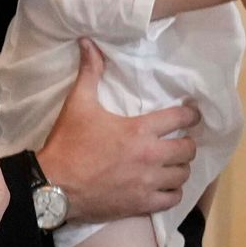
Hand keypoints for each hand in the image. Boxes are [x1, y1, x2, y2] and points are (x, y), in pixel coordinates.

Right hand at [38, 47, 199, 223]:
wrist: (53, 186)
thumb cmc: (68, 144)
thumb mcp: (78, 104)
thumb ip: (90, 73)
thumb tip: (88, 42)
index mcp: (139, 130)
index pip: (181, 118)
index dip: (191, 115)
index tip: (192, 115)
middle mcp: (150, 156)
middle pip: (188, 149)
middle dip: (187, 143)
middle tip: (179, 141)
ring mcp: (147, 183)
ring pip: (183, 175)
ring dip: (180, 168)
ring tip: (172, 165)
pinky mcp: (141, 204)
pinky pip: (172, 199)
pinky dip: (172, 192)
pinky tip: (164, 187)